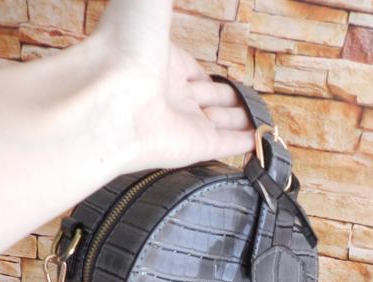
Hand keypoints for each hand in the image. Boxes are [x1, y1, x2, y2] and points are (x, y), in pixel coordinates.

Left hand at [90, 0, 254, 169]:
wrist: (109, 97)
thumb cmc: (122, 44)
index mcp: (159, 60)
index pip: (190, 69)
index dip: (207, 73)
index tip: (222, 77)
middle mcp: (171, 93)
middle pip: (208, 98)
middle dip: (229, 99)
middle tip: (249, 101)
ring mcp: (185, 122)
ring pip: (221, 122)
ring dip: (241, 120)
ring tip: (261, 121)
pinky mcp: (199, 146)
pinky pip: (229, 145)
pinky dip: (248, 143)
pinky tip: (263, 140)